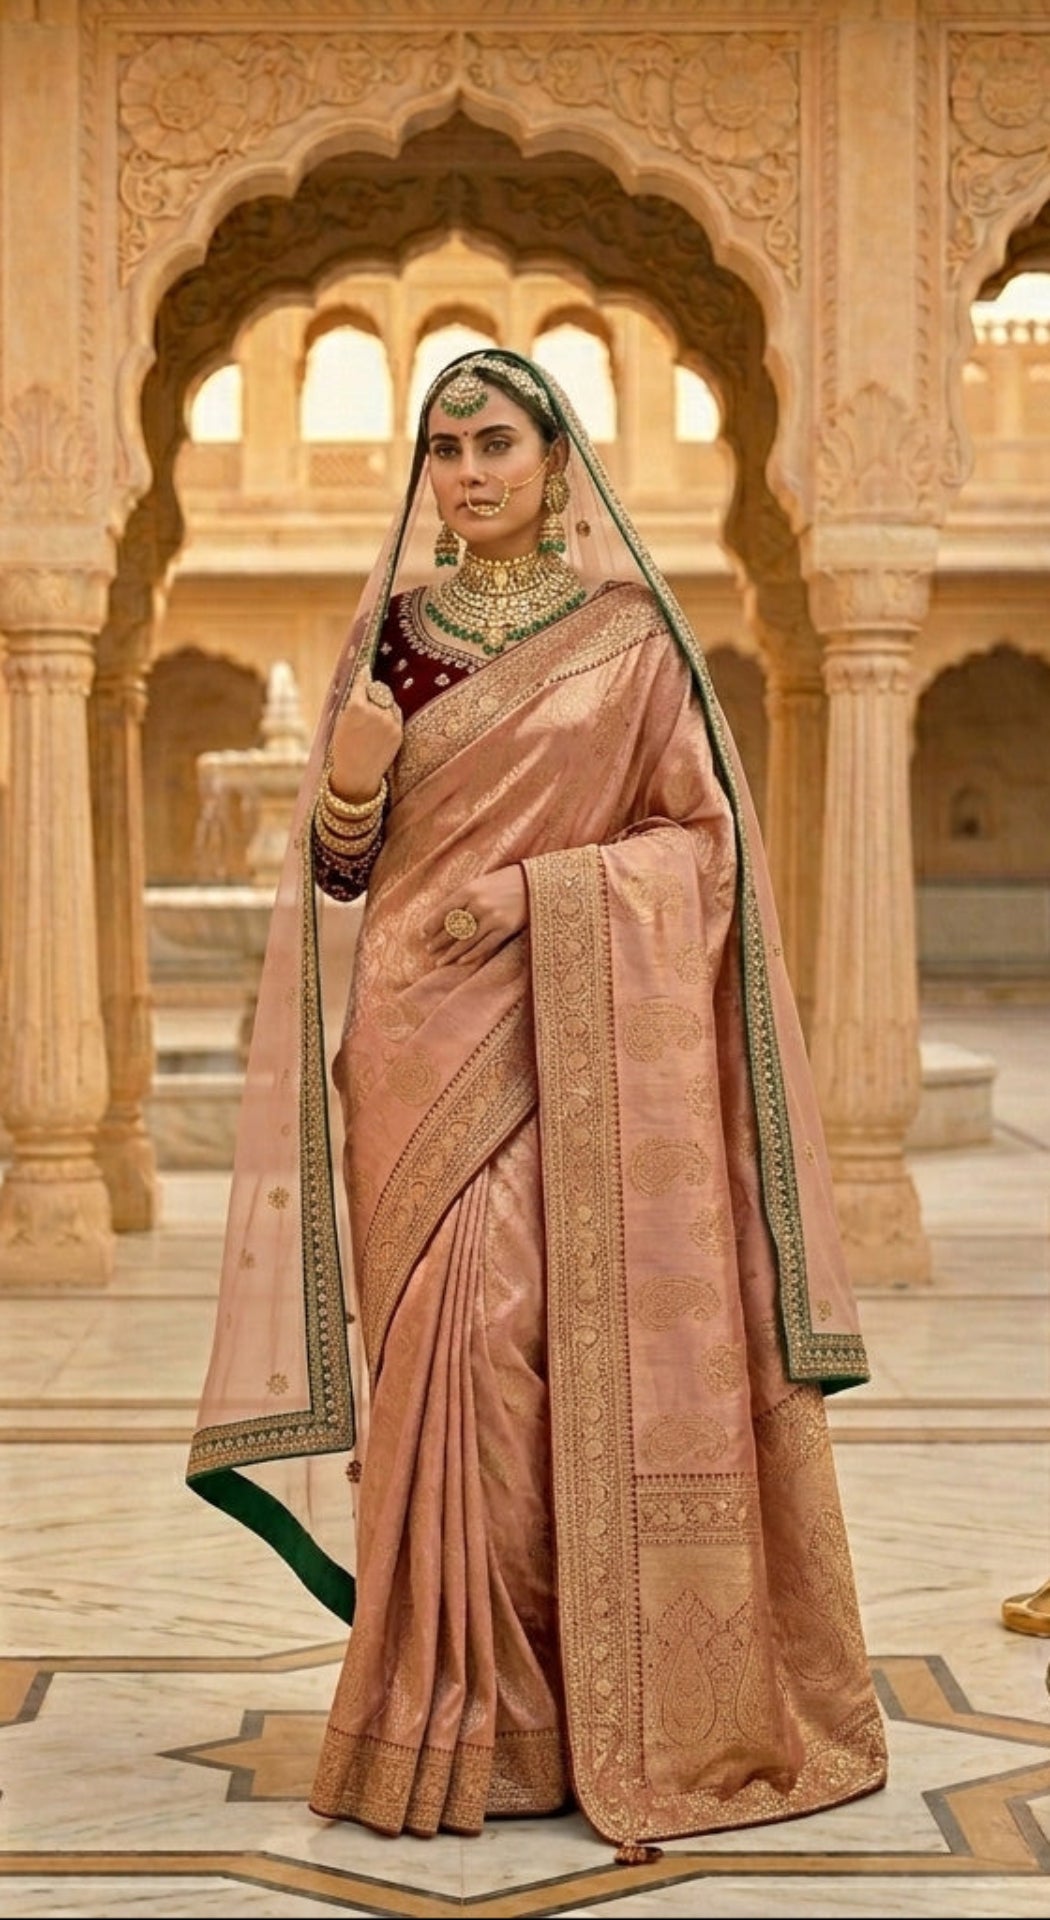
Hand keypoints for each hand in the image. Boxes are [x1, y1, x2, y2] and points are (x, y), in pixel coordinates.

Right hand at [328, 669, 402, 804]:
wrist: (357, 774)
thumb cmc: (343, 748)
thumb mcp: (341, 722)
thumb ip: (352, 703)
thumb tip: (362, 687)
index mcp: (356, 707)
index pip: (363, 683)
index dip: (364, 675)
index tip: (366, 668)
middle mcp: (375, 712)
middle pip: (378, 690)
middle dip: (373, 691)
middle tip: (368, 695)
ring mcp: (389, 722)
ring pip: (389, 701)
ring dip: (382, 703)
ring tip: (373, 716)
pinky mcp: (398, 731)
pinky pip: (396, 713)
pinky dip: (390, 713)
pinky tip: (381, 723)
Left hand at [424, 866, 528, 966]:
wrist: (536, 883)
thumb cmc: (506, 881)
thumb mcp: (482, 883)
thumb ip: (465, 898)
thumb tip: (446, 918)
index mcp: (470, 889)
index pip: (444, 910)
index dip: (432, 924)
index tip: (423, 935)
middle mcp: (479, 904)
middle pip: (453, 927)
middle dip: (439, 940)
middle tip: (429, 950)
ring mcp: (492, 918)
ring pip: (466, 940)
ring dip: (451, 953)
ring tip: (440, 961)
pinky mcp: (505, 929)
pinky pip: (484, 946)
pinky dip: (471, 955)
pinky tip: (460, 961)